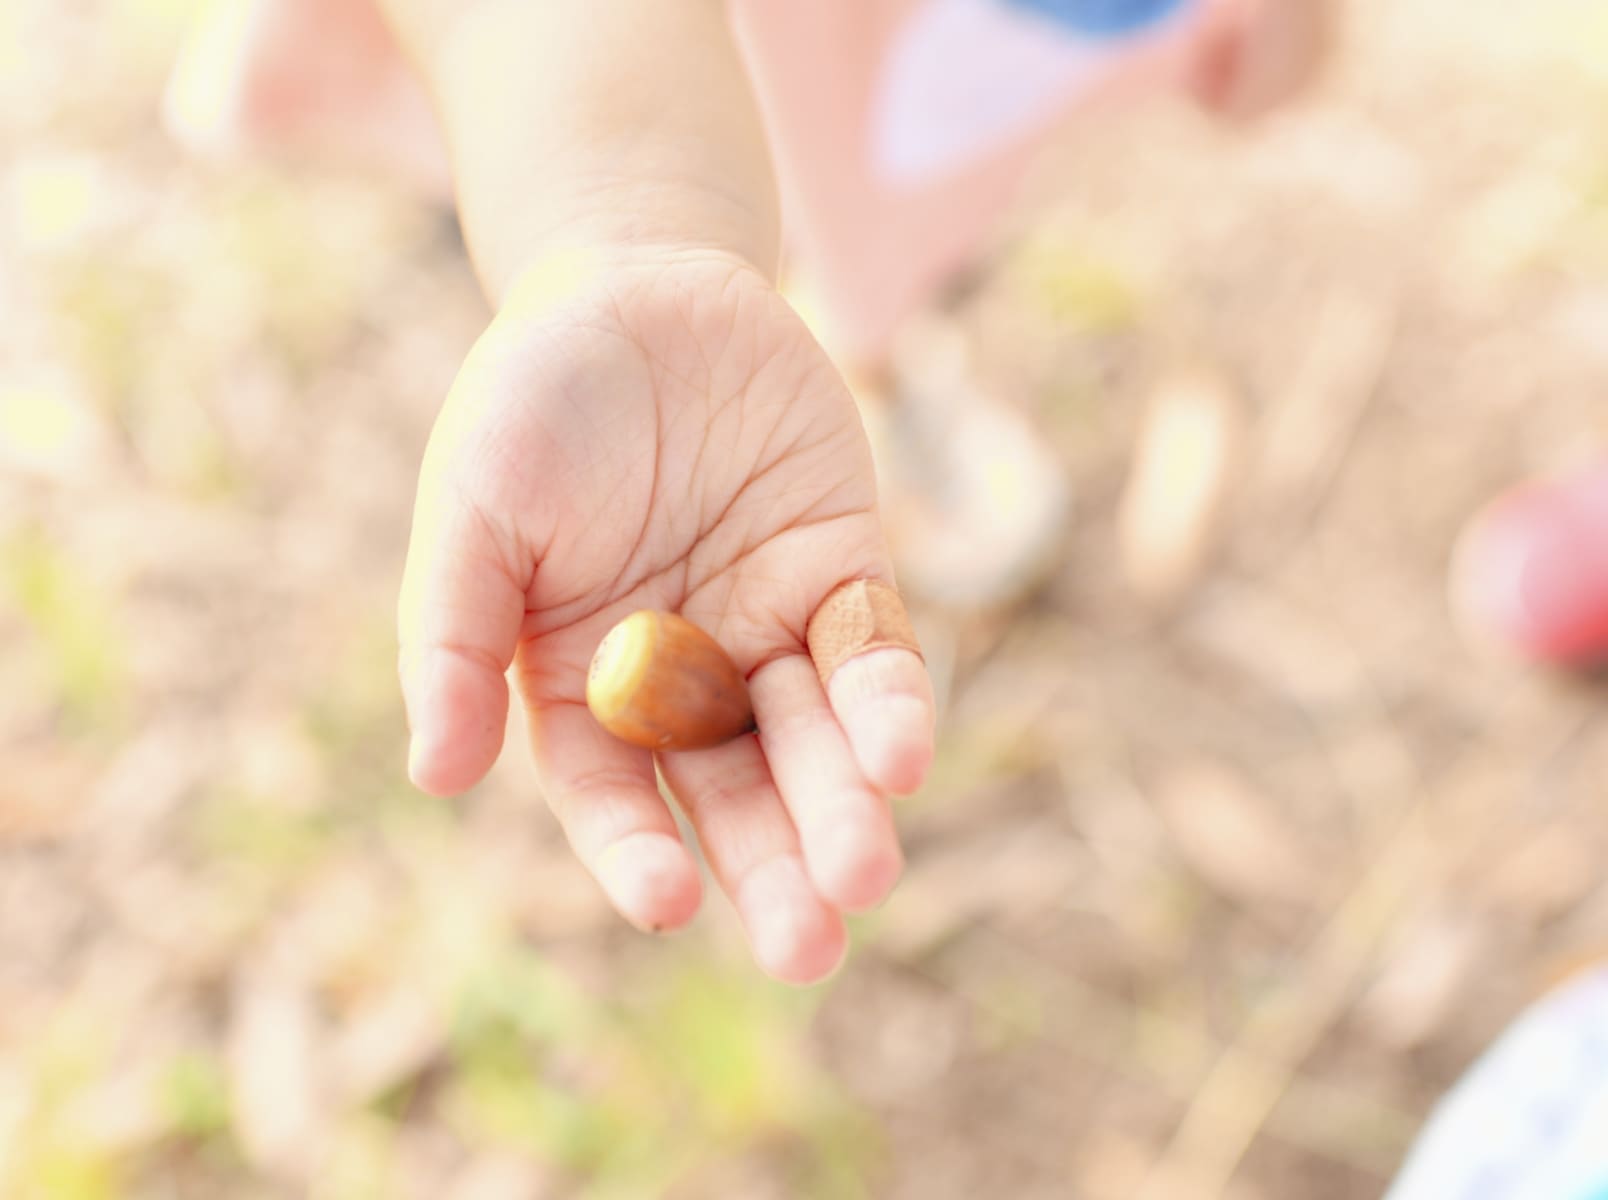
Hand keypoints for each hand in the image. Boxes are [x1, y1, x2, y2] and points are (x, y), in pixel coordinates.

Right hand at [397, 248, 935, 983]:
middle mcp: (680, 672)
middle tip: (810, 945)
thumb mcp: (472, 506)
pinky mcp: (840, 569)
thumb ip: (453, 634)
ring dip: (844, 808)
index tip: (670, 903)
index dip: (634, 850)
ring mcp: (767, 625)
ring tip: (867, 874)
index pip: (609, 791)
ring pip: (812, 742)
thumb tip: (436, 774)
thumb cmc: (531, 400)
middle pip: (729, 792)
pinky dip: (888, 700)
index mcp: (579, 677)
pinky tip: (902, 752)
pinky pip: (873, 648)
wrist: (637, 286)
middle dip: (770, 867)